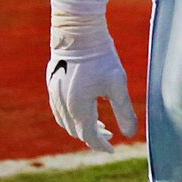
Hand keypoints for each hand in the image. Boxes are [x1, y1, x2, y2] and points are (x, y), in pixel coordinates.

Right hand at [46, 18, 137, 150]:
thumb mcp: (117, 84)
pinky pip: (59, 109)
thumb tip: (130, 134)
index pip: (89, 135)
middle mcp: (62, 104)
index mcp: (79, 106)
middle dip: (93, 136)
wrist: (78, 32)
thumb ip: (124, 111)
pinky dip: (71, 116)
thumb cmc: (101, 57)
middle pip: (76, 130)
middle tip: (110, 134)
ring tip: (100, 124)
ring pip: (65, 121)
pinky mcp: (51, 83)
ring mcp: (54, 93)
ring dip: (81, 127)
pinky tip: (85, 109)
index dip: (101, 145)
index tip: (112, 149)